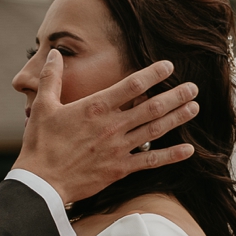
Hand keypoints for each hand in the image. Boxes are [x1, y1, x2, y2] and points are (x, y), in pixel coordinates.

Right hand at [13, 54, 198, 204]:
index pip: (131, 85)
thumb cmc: (40, 143)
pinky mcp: (119, 169)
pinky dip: (171, 155)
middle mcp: (112, 126)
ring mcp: (118, 148)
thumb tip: (53, 53)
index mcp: (95, 107)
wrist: (41, 182)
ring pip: (155, 130)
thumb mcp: (42, 106)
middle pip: (151, 107)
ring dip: (177, 118)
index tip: (169, 66)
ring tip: (194, 107)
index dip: (153, 74)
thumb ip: (51, 77)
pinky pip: (150, 160)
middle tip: (193, 88)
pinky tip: (189, 150)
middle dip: (175, 96)